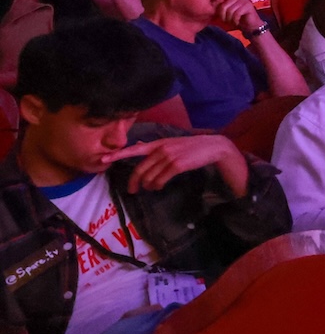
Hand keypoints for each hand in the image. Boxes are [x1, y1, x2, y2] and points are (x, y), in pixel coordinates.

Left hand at [110, 134, 247, 193]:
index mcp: (158, 143)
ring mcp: (169, 157)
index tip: (103, 160)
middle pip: (139, 169)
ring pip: (149, 177)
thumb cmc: (192, 147)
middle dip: (134, 182)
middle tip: (132, 190)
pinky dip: (157, 186)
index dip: (117, 155)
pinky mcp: (177, 165)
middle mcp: (161, 149)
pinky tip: (158, 186)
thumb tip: (138, 146)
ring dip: (148, 185)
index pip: (134, 149)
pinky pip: (159, 180)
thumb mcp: (172, 143)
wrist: (212, 147)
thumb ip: (155, 146)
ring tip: (152, 187)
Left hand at [211, 0, 266, 34]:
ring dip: (229, 19)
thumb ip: (222, 7)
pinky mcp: (248, 6)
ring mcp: (244, 0)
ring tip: (232, 22)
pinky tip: (237, 22)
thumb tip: (212, 4)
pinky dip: (235, 20)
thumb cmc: (238, 19)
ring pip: (230, 10)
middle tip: (226, 21)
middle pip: (224, 5)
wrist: (251, 27)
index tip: (213, 6)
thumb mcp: (227, 12)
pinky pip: (236, 14)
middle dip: (223, 16)